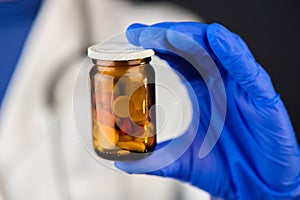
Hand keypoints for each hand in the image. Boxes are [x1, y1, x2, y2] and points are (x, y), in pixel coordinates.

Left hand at [116, 22, 299, 198]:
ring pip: (219, 51)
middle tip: (140, 33)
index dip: (156, 44)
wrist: (254, 187)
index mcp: (200, 89)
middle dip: (166, 36)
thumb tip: (122, 162)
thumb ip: (153, 159)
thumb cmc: (223, 168)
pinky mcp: (262, 98)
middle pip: (193, 47)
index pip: (176, 57)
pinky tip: (217, 39)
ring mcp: (240, 87)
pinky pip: (249, 71)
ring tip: (168, 34)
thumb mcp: (181, 161)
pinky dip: (234, 53)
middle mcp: (219, 82)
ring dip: (194, 39)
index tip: (132, 37)